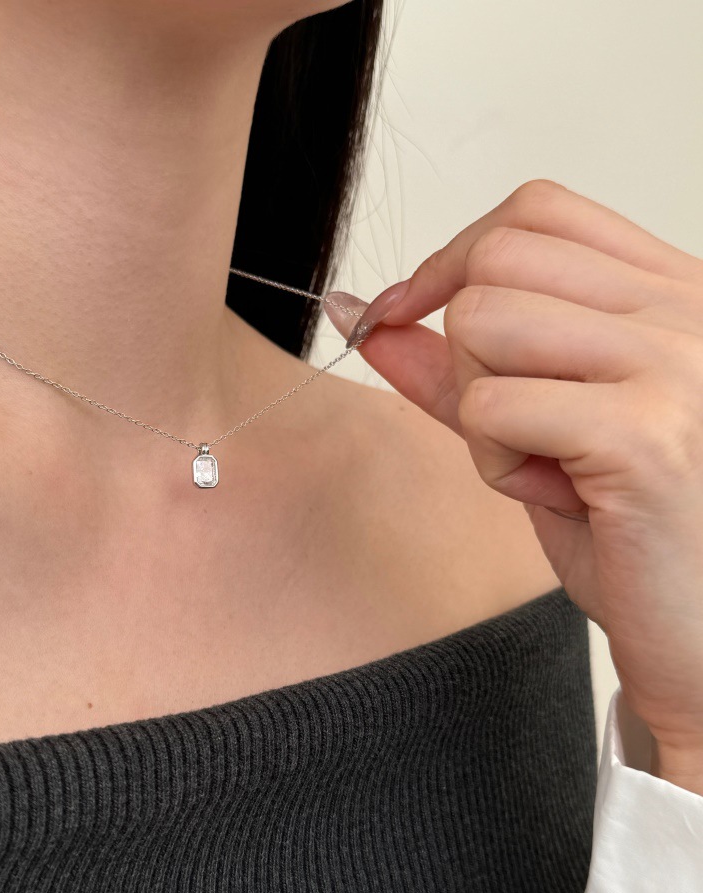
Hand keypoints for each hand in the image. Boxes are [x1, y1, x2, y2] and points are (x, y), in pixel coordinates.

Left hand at [324, 179, 702, 792]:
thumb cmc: (632, 535)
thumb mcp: (534, 432)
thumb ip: (454, 370)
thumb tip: (367, 314)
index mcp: (673, 294)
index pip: (536, 211)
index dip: (453, 258)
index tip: (407, 313)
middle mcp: (687, 311)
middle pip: (497, 260)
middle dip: (466, 350)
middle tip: (515, 425)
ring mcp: (676, 364)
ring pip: (484, 323)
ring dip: (481, 410)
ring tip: (544, 464)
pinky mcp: (645, 434)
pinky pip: (490, 407)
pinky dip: (494, 463)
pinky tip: (560, 497)